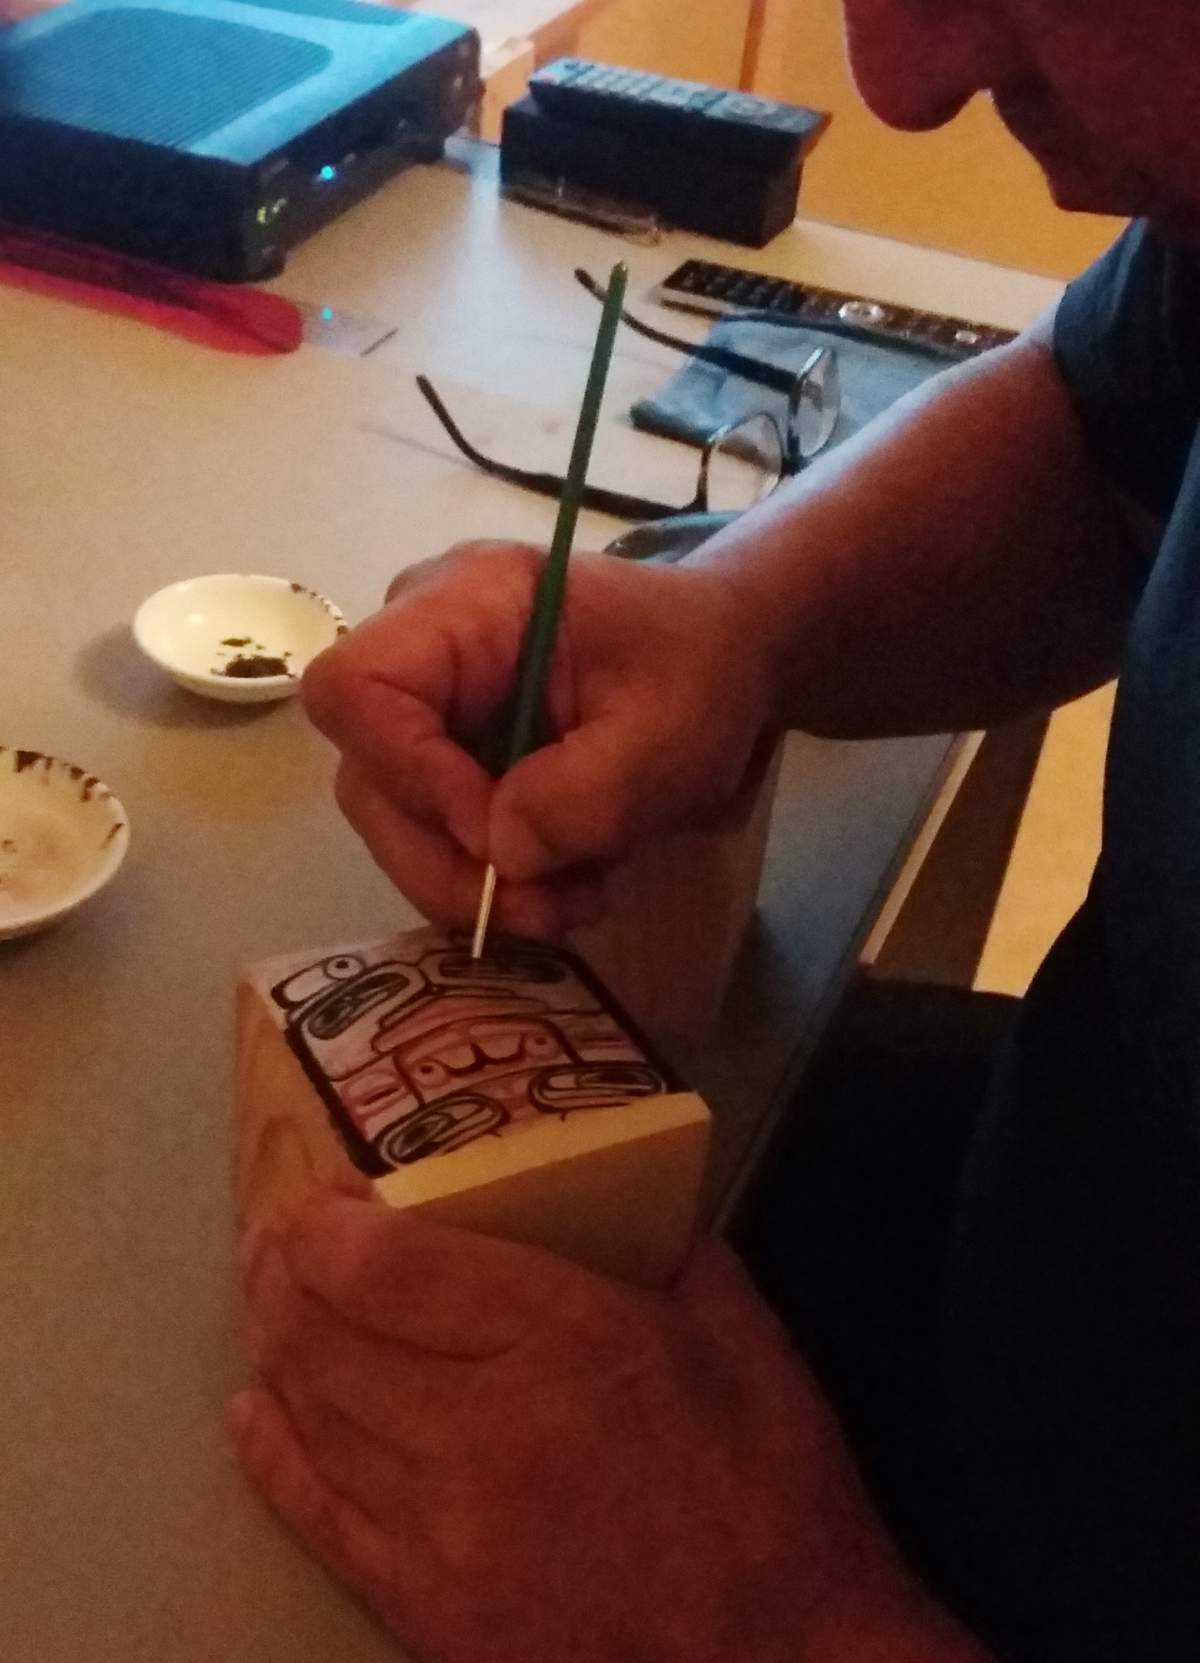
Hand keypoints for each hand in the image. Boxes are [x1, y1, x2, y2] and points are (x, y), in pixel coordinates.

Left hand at [233, 1197, 978, 1662]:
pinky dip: (273, 1453)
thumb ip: (671, 1253)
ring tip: (274, 1298)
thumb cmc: (776, 1494)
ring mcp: (440, 1533)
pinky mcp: (426, 1614)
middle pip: (323, 1333)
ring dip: (276, 1343)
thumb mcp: (743, 1338)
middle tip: (281, 1234)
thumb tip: (622, 1203)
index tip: (322, 1193)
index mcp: (563, 1341)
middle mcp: (479, 1430)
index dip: (324, 1222)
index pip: (384, 1267)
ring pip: (311, 1415)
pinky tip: (256, 1410)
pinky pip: (317, 1518)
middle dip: (282, 1269)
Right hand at [301, 541, 772, 936]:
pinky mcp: (442, 752)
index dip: (406, 774)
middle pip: (366, 772)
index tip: (493, 834)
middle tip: (544, 905)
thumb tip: (499, 853)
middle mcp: (421, 645)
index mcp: (468, 602)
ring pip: (390, 818)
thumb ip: (585, 794)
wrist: (723, 656)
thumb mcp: (670, 735)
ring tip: (568, 901)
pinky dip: (483, 878)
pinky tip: (556, 884)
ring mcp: (425, 702)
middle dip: (445, 860)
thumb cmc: (701, 669)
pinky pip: (426, 831)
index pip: (358, 687)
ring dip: (468, 883)